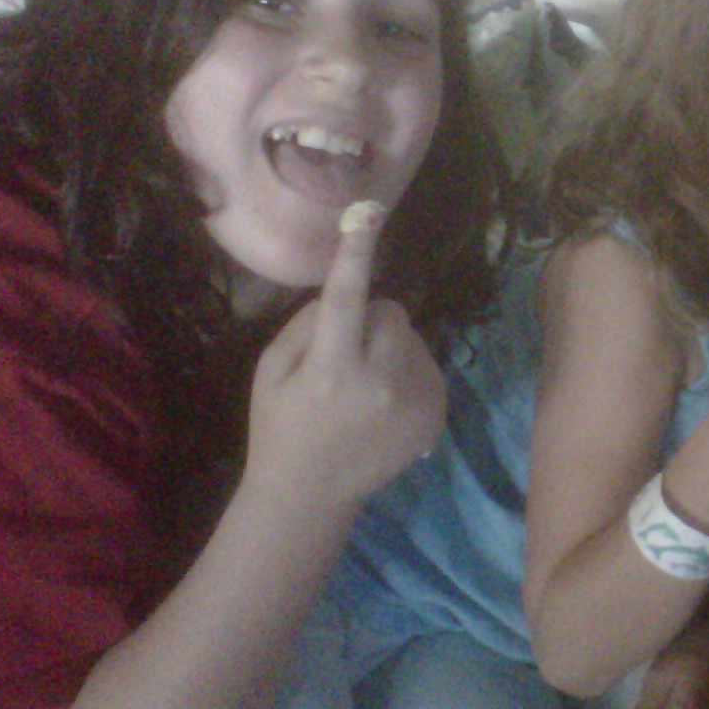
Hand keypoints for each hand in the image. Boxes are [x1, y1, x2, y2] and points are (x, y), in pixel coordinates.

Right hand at [245, 202, 445, 507]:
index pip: (347, 297)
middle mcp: (380, 382)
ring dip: (391, 347)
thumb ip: (307, 325)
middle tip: (344, 353)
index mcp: (330, 368)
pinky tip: (383, 404)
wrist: (311, 495)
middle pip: (392, 313)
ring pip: (413, 338)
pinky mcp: (437, 414)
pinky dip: (408, 372)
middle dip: (370, 321)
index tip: (366, 213)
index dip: (355, 252)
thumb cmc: (281, 426)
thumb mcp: (271, 371)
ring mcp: (414, 401)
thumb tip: (344, 292)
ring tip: (363, 388)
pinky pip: (428, 365)